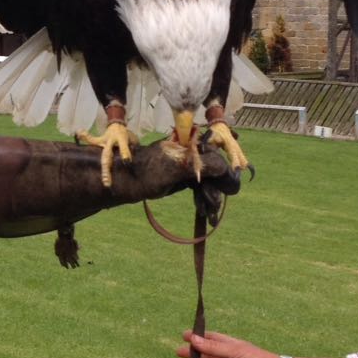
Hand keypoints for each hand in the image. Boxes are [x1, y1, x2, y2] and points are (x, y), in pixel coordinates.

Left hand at [113, 143, 240, 203]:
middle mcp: (191, 153)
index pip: (215, 156)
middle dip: (216, 189)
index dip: (224, 172)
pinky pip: (199, 187)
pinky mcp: (182, 177)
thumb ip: (199, 165)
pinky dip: (202, 198)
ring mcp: (187, 165)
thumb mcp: (174, 169)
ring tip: (210, 213)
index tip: (231, 188)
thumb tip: (224, 166)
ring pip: (207, 181)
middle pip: (213, 170)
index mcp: (189, 144)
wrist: (126, 182)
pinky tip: (205, 210)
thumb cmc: (146, 172)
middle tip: (215, 206)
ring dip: (210, 196)